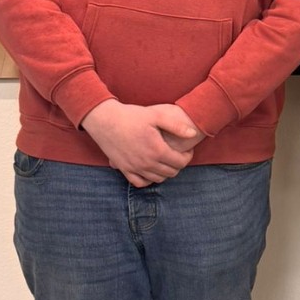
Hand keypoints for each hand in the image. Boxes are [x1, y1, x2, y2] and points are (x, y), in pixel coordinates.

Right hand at [81, 99, 203, 186]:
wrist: (105, 120)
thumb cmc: (132, 116)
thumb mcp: (156, 116)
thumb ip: (177, 126)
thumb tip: (193, 134)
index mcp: (157, 150)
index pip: (180, 162)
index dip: (188, 157)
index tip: (187, 150)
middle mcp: (146, 163)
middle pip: (171, 172)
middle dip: (179, 165)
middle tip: (178, 155)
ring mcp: (134, 168)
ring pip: (158, 179)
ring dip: (166, 172)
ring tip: (167, 160)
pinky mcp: (124, 169)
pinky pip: (140, 183)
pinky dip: (148, 179)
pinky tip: (151, 169)